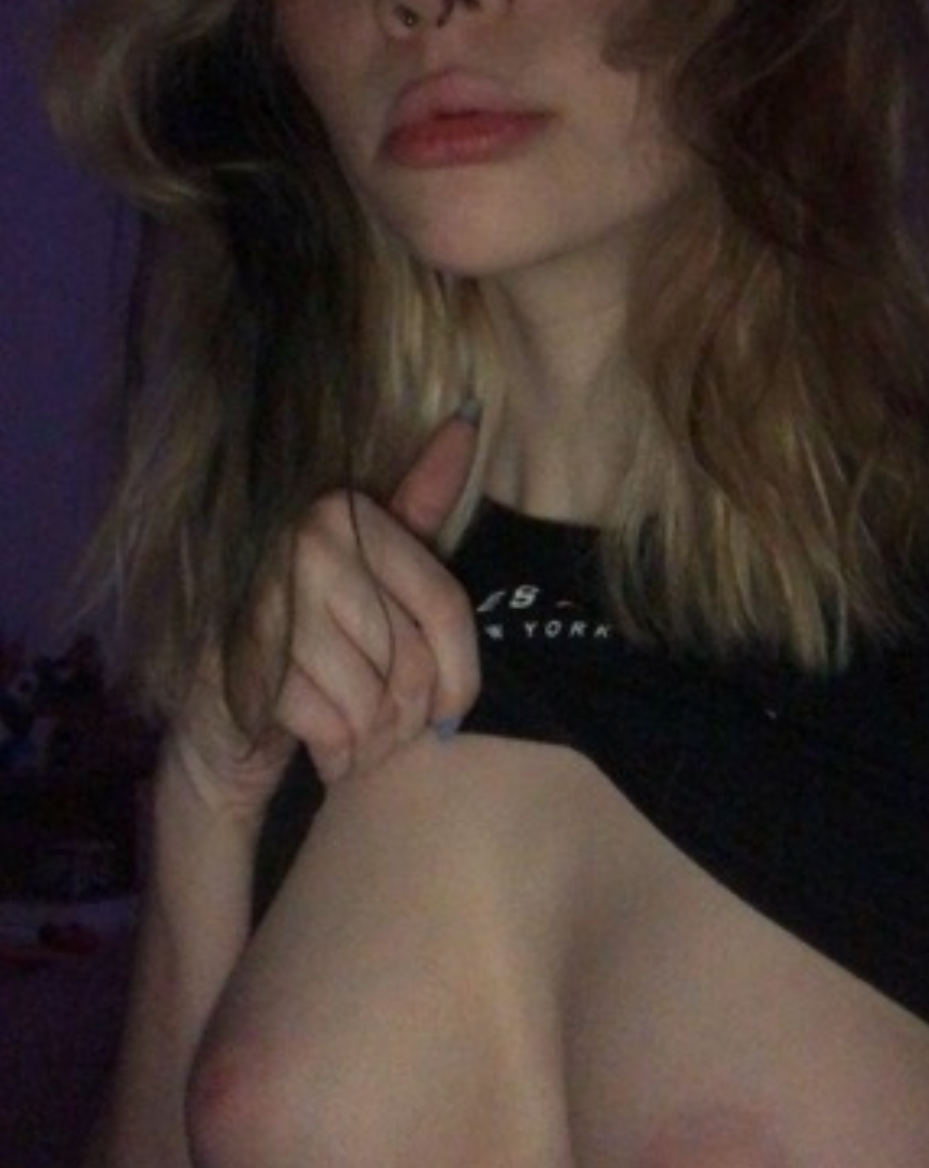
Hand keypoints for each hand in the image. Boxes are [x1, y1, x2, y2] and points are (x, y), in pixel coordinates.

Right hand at [169, 410, 480, 816]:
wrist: (220, 720)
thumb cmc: (308, 643)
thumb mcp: (369, 569)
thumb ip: (417, 507)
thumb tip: (469, 417)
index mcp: (342, 511)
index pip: (444, 604)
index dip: (462, 673)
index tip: (454, 711)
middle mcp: (302, 541)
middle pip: (411, 655)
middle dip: (409, 715)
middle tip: (390, 732)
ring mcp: (264, 597)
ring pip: (373, 693)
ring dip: (373, 738)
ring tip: (360, 742)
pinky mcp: (237, 658)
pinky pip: (328, 718)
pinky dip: (337, 749)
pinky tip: (328, 749)